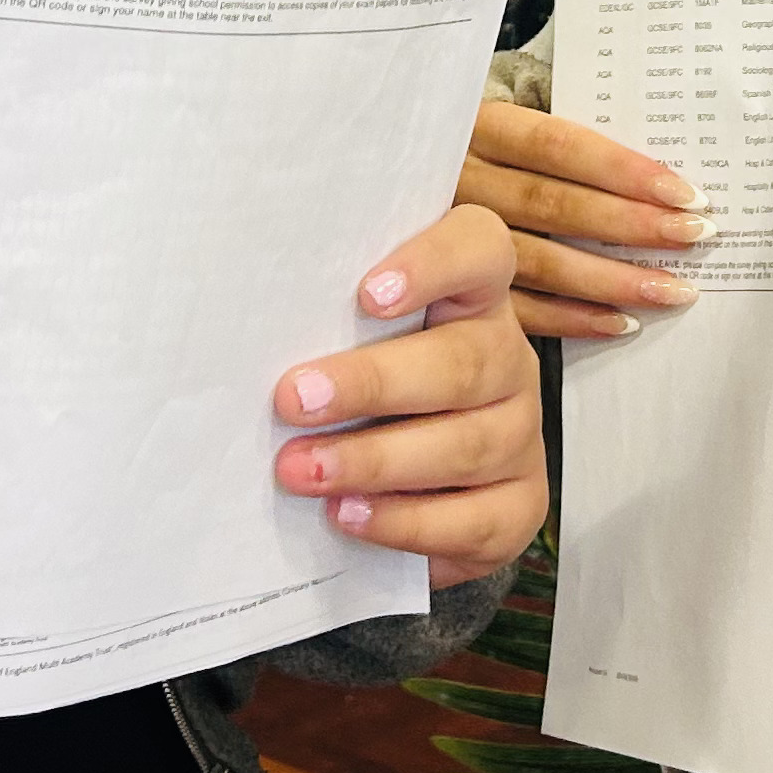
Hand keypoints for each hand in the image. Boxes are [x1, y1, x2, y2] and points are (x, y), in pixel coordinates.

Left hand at [272, 205, 545, 588]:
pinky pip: (475, 519)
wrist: (412, 475)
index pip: (479, 251)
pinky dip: (406, 522)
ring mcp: (522, 432)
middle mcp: (508, 358)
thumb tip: (250, 323)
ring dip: (374, 461)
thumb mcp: (352, 336)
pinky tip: (348, 514)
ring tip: (301, 470)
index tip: (366, 294)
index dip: (433, 266)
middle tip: (294, 400)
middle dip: (372, 384)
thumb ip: (325, 317)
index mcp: (474, 296)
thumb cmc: (368, 383)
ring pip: (467, 445)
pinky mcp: (521, 503)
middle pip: (464, 361)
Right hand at [458, 97, 711, 338]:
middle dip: (631, 224)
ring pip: (538, 261)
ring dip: (611, 278)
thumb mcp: (499, 126)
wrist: (384, 192)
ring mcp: (445, 237)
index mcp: (476, 128)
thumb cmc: (470, 154)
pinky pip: (515, 309)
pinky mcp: (445, 290)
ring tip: (672, 290)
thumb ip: (555, 146)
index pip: (556, 145)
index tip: (683, 192)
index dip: (622, 169)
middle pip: (553, 203)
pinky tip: (620, 323)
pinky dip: (571, 318)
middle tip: (695, 237)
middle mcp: (458, 179)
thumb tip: (651, 176)